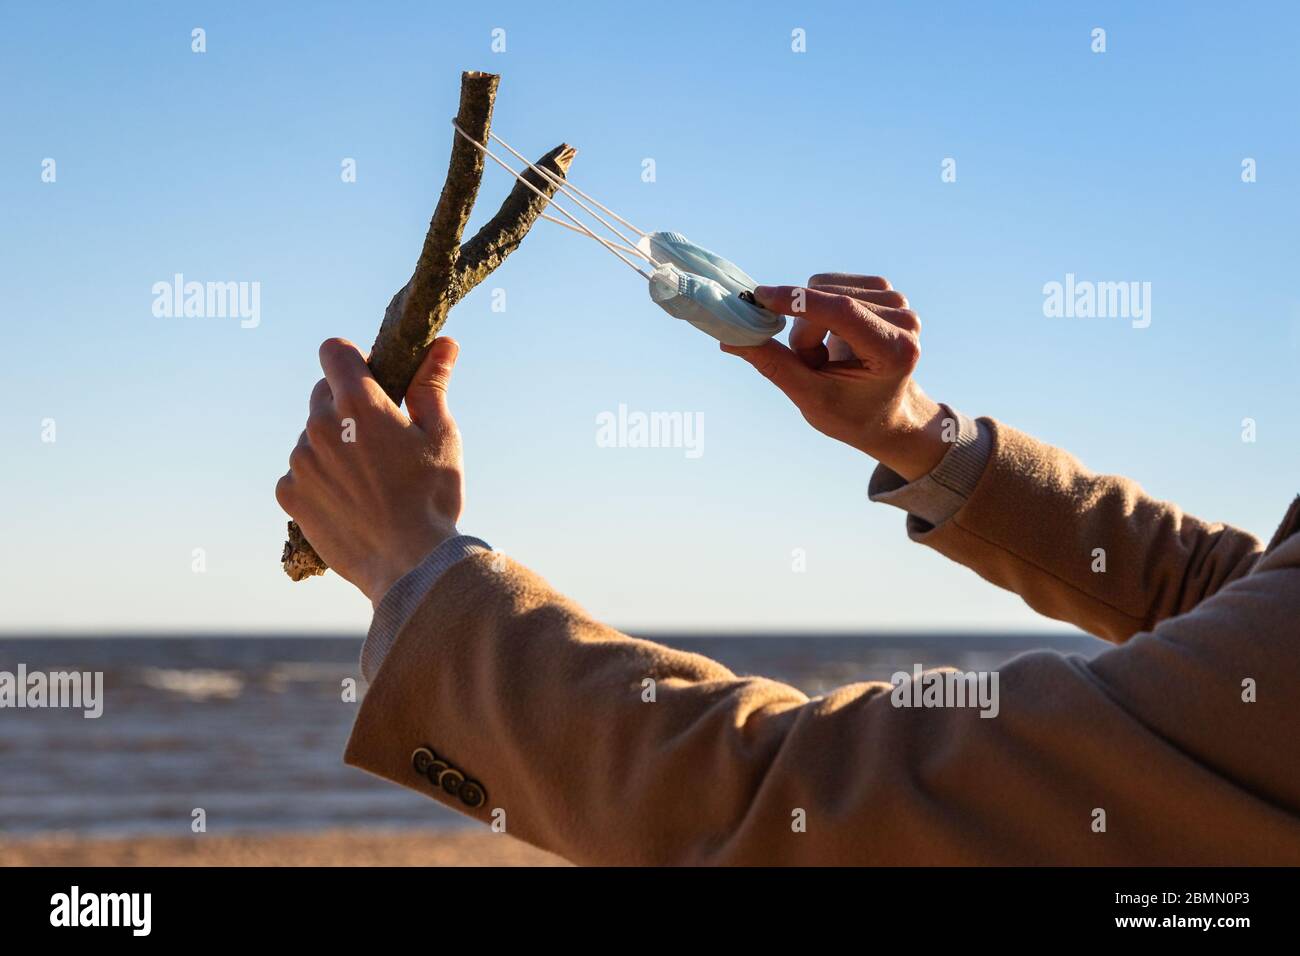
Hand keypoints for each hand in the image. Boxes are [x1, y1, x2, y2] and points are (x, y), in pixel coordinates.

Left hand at [275, 337, 464, 603]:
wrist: (410, 565)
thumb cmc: (433, 497)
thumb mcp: (442, 435)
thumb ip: (432, 384)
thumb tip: (443, 343)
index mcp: (359, 403)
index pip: (335, 351)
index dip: (354, 360)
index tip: (372, 379)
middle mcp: (319, 426)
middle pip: (323, 393)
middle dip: (347, 406)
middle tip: (379, 439)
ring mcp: (300, 461)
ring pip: (311, 436)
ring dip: (333, 445)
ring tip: (368, 480)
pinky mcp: (289, 494)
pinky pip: (298, 472)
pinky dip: (319, 479)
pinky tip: (350, 501)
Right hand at [722, 274, 948, 480]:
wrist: (888, 414)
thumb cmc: (851, 413)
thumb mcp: (809, 397)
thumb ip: (773, 364)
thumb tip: (727, 338)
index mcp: (894, 351)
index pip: (842, 311)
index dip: (797, 301)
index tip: (758, 297)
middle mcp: (903, 320)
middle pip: (827, 300)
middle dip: (805, 332)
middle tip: (812, 365)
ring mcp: (897, 301)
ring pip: (824, 288)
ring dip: (811, 322)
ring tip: (826, 355)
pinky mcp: (885, 291)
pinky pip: (830, 285)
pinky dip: (819, 310)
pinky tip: (834, 337)